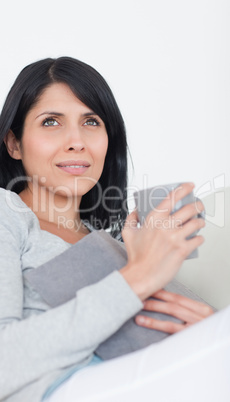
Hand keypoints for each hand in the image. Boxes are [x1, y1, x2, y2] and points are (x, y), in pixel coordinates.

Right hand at [120, 182, 204, 300]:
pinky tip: (198, 238)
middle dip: (198, 206)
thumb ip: (131, 218)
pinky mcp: (182, 250)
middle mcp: (165, 226)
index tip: (190, 186)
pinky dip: (200, 238)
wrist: (141, 275)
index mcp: (153, 219)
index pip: (171, 198)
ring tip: (200, 223)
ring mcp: (175, 238)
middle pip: (189, 209)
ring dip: (201, 222)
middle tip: (199, 206)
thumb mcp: (128, 233)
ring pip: (196, 223)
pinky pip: (198, 240)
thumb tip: (136, 210)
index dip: (184, 189)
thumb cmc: (135, 257)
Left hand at [135, 289, 213, 332]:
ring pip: (171, 310)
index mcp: (202, 310)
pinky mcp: (189, 336)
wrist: (218, 351)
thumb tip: (167, 308)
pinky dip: (155, 323)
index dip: (163, 292)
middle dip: (156, 297)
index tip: (150, 289)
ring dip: (153, 307)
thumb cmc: (208, 336)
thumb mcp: (202, 323)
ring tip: (138, 306)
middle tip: (140, 295)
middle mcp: (200, 315)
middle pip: (174, 302)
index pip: (179, 297)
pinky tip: (144, 321)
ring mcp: (196, 325)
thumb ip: (189, 315)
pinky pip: (170, 327)